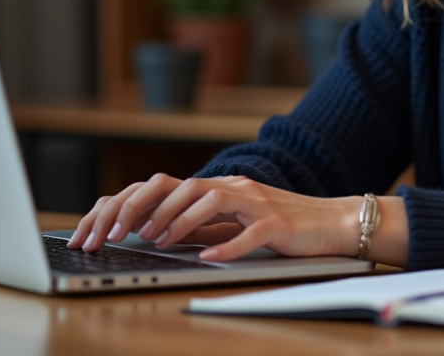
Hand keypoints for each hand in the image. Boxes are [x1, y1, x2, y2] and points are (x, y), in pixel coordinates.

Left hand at [66, 173, 359, 261]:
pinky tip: (208, 258)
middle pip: (184, 187)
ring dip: (180, 221)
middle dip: (149, 209)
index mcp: (222, 187)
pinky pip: (249, 233)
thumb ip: (203, 222)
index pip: (170, 186)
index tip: (109, 228)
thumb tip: (160, 231)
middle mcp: (236, 187)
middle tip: (124, 234)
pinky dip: (226, 246)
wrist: (333, 222)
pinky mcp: (277, 224)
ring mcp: (258, 203)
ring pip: (212, 200)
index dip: (137, 203)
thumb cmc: (283, 225)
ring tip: (159, 241)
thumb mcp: (235, 221)